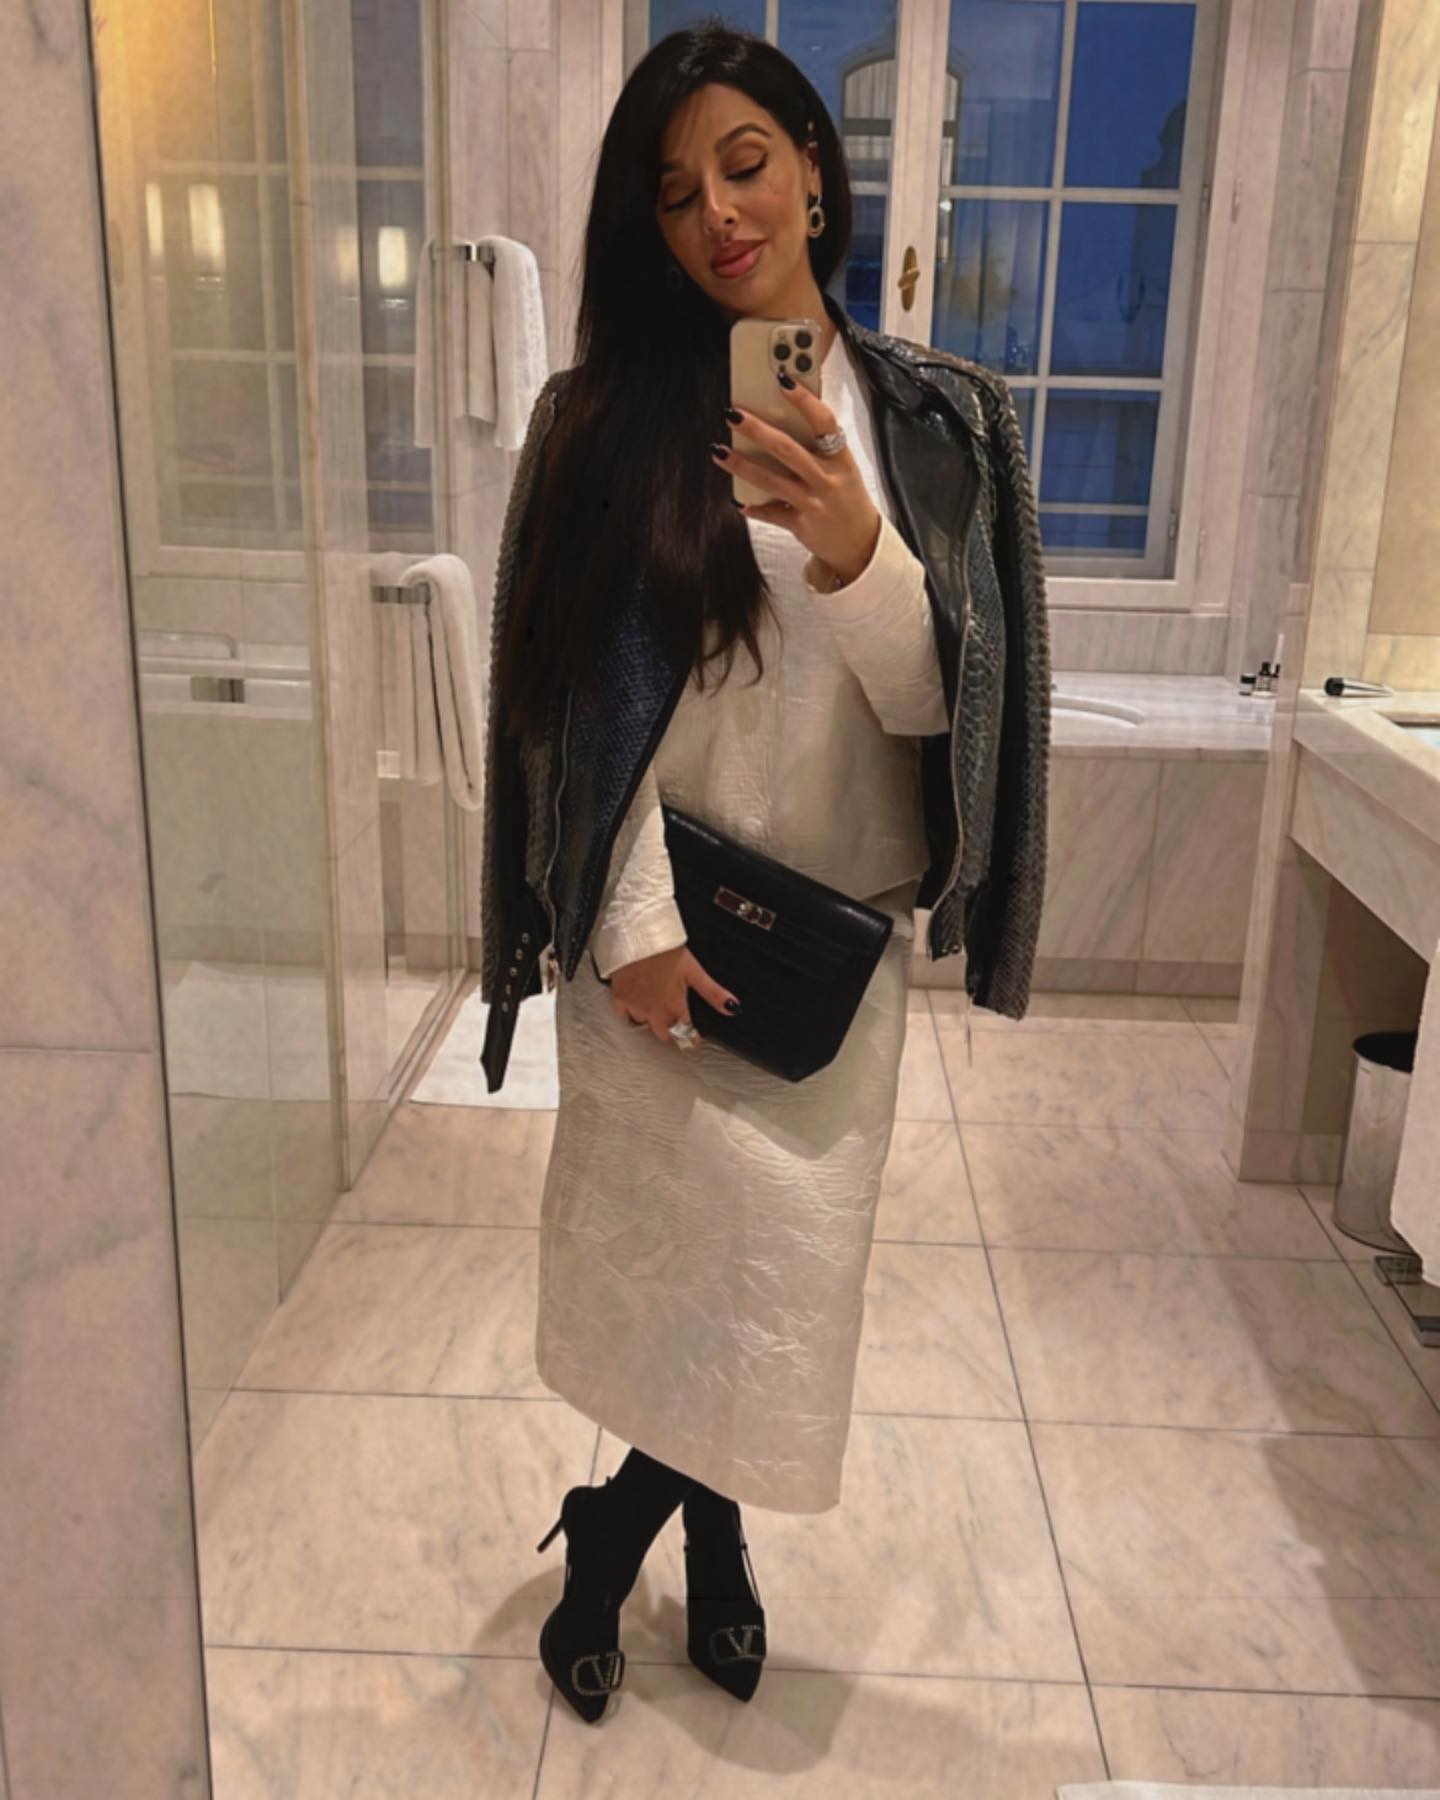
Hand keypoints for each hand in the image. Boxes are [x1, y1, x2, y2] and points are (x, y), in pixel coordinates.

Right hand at [610, 943, 739, 1045]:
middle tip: (675, 1023)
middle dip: (671, 1031)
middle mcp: (654, 1011)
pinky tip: (637, 1002)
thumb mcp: (694, 971)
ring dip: (651, 1020)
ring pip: (644, 1024)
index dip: (690, 1036)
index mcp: (675, 1005)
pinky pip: (625, 1016)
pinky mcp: (620, 1000)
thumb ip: (713, 993)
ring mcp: (636, 1007)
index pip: (685, 1032)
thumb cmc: (666, 950)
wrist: (638, 937)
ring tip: (656, 1006)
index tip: (693, 1038)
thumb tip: (733, 1008)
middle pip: (664, 1034)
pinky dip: (631, 1013)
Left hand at [715, 373, 881, 584]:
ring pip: (771, 481)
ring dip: (741, 465)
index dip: (804, 399)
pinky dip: (754, 507)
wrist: (861, 543)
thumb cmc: (847, 497)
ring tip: (719, 450)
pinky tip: (738, 500)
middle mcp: (827, 479)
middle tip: (733, 414)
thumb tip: (786, 415)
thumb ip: (820, 445)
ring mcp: (813, 503)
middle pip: (787, 450)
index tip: (782, 379)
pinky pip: (771, 514)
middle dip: (757, 430)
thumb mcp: (844, 467)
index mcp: (841, 459)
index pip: (824, 422)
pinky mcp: (801, 525)